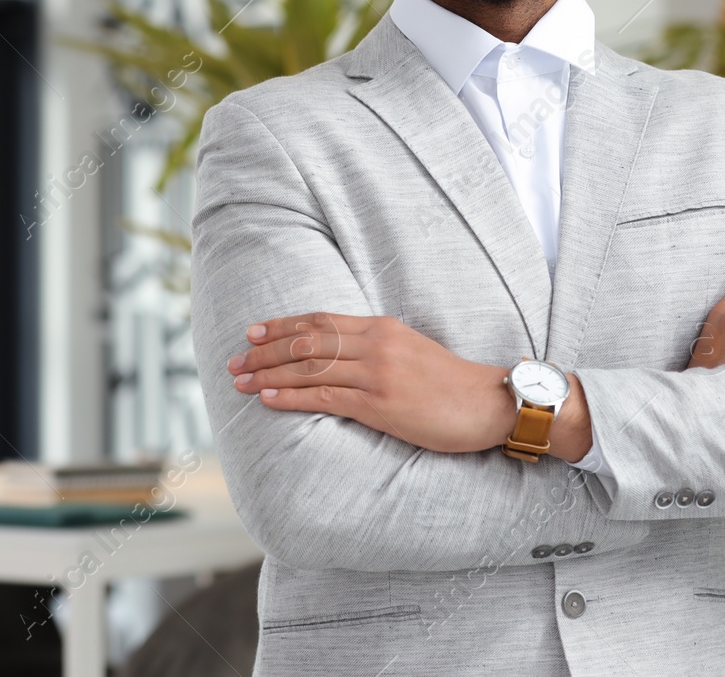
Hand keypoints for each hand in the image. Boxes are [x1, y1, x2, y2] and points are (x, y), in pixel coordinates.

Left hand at [228, 313, 528, 454]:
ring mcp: (378, 373)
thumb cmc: (451, 384)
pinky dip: (292, 397)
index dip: (282, 325)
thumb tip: (339, 355)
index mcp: (382, 327)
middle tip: (235, 361)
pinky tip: (268, 399)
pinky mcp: (381, 404)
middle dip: (265, 351)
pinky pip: (326, 397)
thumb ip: (376, 347)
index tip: (253, 332)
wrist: (489, 403)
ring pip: (309, 368)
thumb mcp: (412, 350)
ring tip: (240, 382)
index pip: (321, 321)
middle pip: (307, 341)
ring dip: (269, 374)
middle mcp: (376, 344)